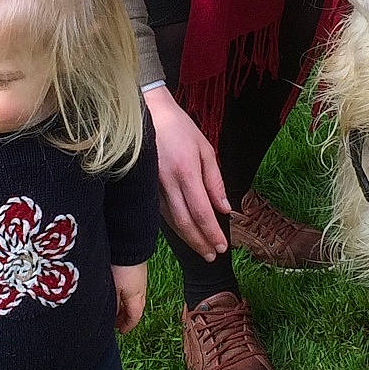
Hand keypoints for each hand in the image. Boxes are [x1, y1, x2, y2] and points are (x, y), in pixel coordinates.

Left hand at [112, 262, 147, 332]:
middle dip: (126, 318)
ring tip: (115, 309)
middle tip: (116, 323)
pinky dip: (126, 296)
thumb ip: (113, 304)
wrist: (129, 245)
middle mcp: (141, 291)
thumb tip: (113, 315)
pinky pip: (134, 290)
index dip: (127, 326)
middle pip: (136, 309)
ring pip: (134, 299)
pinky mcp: (137, 272)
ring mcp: (140, 281)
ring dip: (126, 307)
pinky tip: (118, 294)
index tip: (121, 331)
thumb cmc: (121, 267)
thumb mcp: (113, 290)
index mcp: (137, 298)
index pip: (134, 317)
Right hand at [145, 84, 229, 258]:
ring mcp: (152, 186)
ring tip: (202, 249)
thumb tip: (225, 209)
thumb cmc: (179, 128)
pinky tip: (183, 232)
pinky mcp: (143, 187)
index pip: (201, 211)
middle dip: (200, 242)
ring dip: (187, 238)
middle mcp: (167, 182)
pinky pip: (160, 212)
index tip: (222, 246)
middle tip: (212, 255)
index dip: (212, 232)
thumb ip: (215, 181)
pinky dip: (173, 226)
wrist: (146, 113)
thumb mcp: (205, 149)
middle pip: (184, 222)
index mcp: (185, 171)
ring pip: (170, 221)